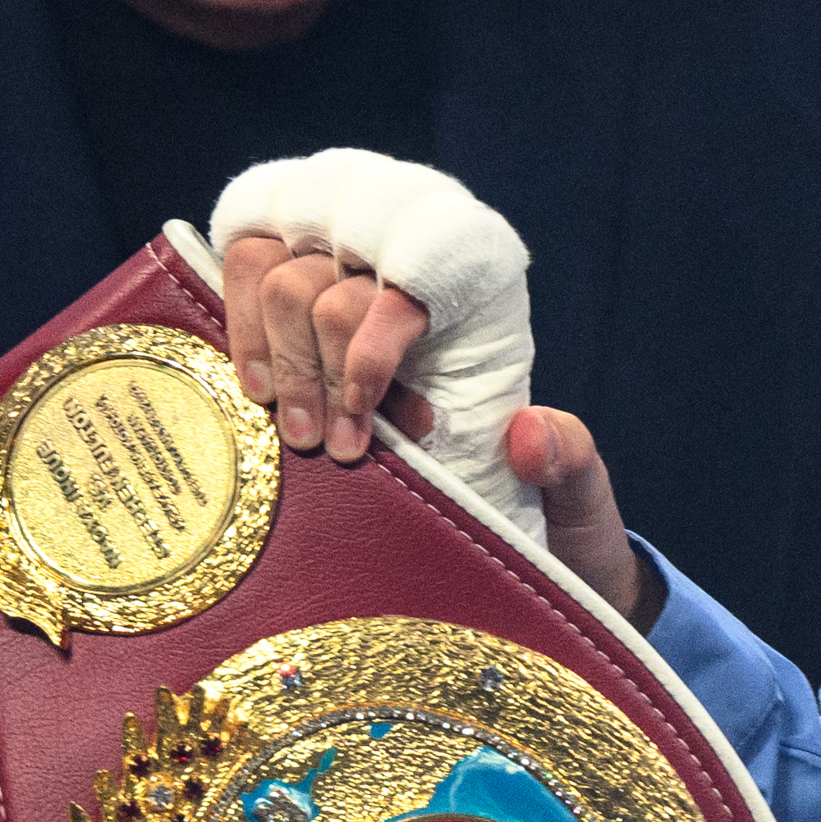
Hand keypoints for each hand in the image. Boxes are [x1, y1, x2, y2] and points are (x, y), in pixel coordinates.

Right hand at [222, 229, 655, 624]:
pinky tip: (255, 392)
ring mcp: (346, 281)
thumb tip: (527, 431)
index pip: (411, 271)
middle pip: (320, 276)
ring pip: (271, 269)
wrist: (522, 552)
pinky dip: (240, 329)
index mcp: (484, 299)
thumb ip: (573, 467)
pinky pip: (244, 273)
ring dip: (275, 356)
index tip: (367, 435)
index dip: (371, 350)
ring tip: (295, 432)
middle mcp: (410, 271)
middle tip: (328, 448)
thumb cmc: (551, 520)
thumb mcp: (580, 503)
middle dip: (314, 369)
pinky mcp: (295, 305)